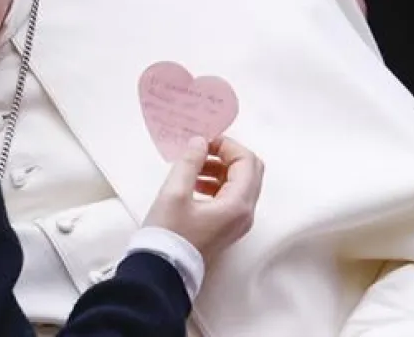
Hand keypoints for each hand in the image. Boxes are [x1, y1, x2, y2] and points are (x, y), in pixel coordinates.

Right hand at [145, 136, 263, 261]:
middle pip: (249, 171)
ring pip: (240, 183)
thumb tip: (200, 141)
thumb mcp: (174, 193)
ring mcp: (238, 222)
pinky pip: (230, 197)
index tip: (202, 142)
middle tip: (200, 150)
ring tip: (192, 166)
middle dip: (227, 155)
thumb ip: (190, 162)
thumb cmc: (168, 233)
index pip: (247, 161)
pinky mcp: (227, 227)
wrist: (164, 271)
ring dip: (220, 168)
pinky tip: (192, 183)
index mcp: (238, 204)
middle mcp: (245, 213)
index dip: (227, 145)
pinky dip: (216, 183)